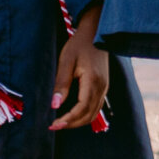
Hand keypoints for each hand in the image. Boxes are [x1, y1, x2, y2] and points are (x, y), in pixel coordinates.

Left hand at [50, 1, 111, 130]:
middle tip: (54, 126)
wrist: (95, 32)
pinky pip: (96, 107)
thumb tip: (54, 105)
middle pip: (88, 115)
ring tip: (61, 121)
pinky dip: (84, 114)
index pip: (81, 109)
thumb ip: (61, 84)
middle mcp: (102, 87)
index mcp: (93, 81)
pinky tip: (72, 113)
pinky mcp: (104, 86)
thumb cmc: (79, 45)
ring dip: (78, 121)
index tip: (53, 124)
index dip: (67, 120)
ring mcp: (105, 87)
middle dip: (71, 124)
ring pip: (93, 113)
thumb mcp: (66, 61)